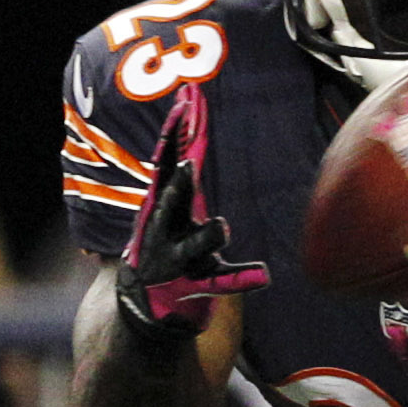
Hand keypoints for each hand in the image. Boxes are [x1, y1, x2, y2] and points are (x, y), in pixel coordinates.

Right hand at [116, 83, 269, 341]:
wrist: (144, 306)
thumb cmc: (164, 244)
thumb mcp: (167, 205)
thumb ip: (179, 166)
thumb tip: (186, 114)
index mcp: (161, 204)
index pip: (167, 161)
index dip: (176, 132)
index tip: (186, 101)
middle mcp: (163, 230)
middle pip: (170, 202)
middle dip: (179, 186)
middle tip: (190, 165)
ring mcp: (176, 261)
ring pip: (192, 247)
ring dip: (206, 236)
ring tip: (222, 227)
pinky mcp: (193, 289)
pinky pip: (220, 285)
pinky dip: (241, 279)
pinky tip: (263, 274)